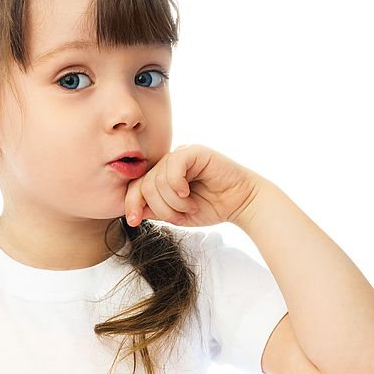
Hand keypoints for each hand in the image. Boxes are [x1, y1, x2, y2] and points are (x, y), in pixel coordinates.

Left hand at [124, 144, 260, 227]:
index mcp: (162, 177)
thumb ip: (154, 210)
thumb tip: (132, 211)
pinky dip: (177, 186)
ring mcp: (181, 156)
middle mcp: (169, 164)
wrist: (241, 204)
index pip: (137, 187)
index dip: (132, 203)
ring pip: (158, 181)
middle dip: (162, 208)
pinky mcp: (194, 152)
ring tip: (191, 208)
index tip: (134, 221)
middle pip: (146, 186)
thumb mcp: (176, 214)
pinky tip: (188, 193)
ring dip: (174, 203)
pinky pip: (172, 167)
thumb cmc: (211, 208)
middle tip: (180, 217)